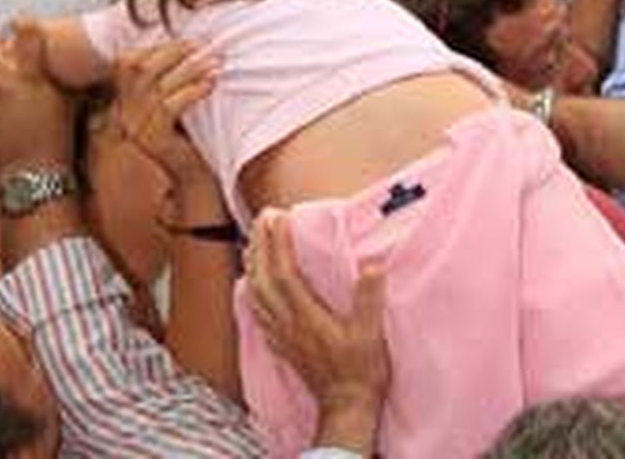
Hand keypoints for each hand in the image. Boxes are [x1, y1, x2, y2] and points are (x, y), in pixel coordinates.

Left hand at [0, 23, 76, 174]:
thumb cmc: (57, 132)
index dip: (22, 22)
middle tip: (1, 50)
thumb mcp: (64, 95)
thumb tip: (45, 50)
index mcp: (34, 75)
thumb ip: (49, 69)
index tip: (22, 23)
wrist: (35, 171)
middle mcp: (7, 83)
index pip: (26, 31)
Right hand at [112, 40, 219, 189]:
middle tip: (206, 46)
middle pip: (141, 69)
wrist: (194, 173)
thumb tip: (193, 39)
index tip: (191, 41)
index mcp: (126, 99)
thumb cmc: (190, 129)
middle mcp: (125, 113)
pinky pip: (168, 108)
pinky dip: (192, 91)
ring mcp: (136, 128)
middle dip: (176, 52)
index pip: (130, 62)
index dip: (160, 47)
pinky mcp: (152, 141)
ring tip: (216, 63)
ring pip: (159, 86)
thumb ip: (171, 73)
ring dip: (191, 69)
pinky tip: (211, 84)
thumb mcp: (175, 96)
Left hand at [246, 213, 388, 442]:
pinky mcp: (283, 346)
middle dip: (260, 246)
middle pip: (264, 281)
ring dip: (253, 265)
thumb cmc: (360, 371)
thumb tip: (372, 264)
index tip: (278, 217)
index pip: (285, 274)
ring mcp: (282, 337)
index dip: (278, 244)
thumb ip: (369, 298)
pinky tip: (252, 285)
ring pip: (257, 296)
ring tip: (254, 241)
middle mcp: (288, 325)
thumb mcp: (371, 334)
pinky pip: (260, 314)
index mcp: (307, 318)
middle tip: (262, 218)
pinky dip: (253, 292)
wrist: (347, 407)